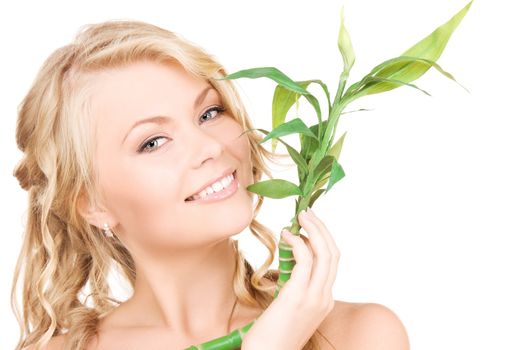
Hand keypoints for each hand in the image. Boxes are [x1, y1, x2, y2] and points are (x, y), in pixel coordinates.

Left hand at [241, 208, 339, 349]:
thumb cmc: (272, 337)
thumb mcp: (289, 310)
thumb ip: (294, 290)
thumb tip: (287, 269)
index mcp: (324, 300)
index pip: (331, 263)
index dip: (322, 240)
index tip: (308, 226)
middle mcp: (325, 298)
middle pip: (333, 253)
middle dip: (322, 229)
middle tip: (307, 213)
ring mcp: (314, 298)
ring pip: (325, 253)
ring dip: (313, 230)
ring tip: (300, 217)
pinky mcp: (298, 297)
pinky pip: (305, 261)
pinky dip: (298, 242)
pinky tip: (287, 235)